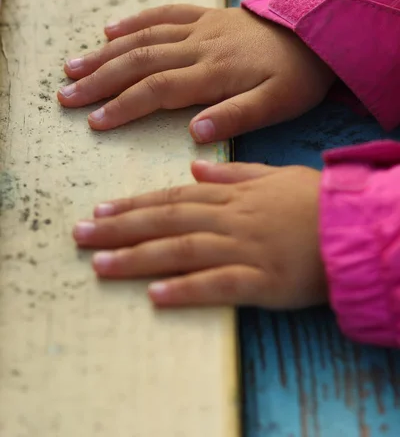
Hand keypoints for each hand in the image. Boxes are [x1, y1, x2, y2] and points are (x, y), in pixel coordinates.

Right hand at [58, 4, 333, 141]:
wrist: (317, 30)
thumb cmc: (298, 75)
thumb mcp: (277, 104)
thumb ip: (236, 116)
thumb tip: (193, 133)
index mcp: (214, 73)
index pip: (158, 90)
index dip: (123, 106)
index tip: (94, 121)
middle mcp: (199, 47)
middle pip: (139, 62)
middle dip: (100, 80)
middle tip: (66, 95)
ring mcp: (199, 28)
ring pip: (143, 38)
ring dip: (105, 53)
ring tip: (72, 65)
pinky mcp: (205, 16)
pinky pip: (163, 14)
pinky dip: (134, 21)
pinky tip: (110, 30)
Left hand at [72, 161, 326, 308]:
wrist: (355, 226)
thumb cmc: (314, 200)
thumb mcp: (273, 174)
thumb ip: (232, 171)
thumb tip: (194, 163)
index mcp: (232, 195)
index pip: (174, 198)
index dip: (135, 204)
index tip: (101, 211)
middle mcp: (230, 219)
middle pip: (166, 222)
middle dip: (120, 229)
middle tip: (81, 235)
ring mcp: (244, 249)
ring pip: (181, 251)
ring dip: (137, 258)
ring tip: (100, 264)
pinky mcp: (262, 281)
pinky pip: (218, 285)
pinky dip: (185, 289)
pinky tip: (154, 296)